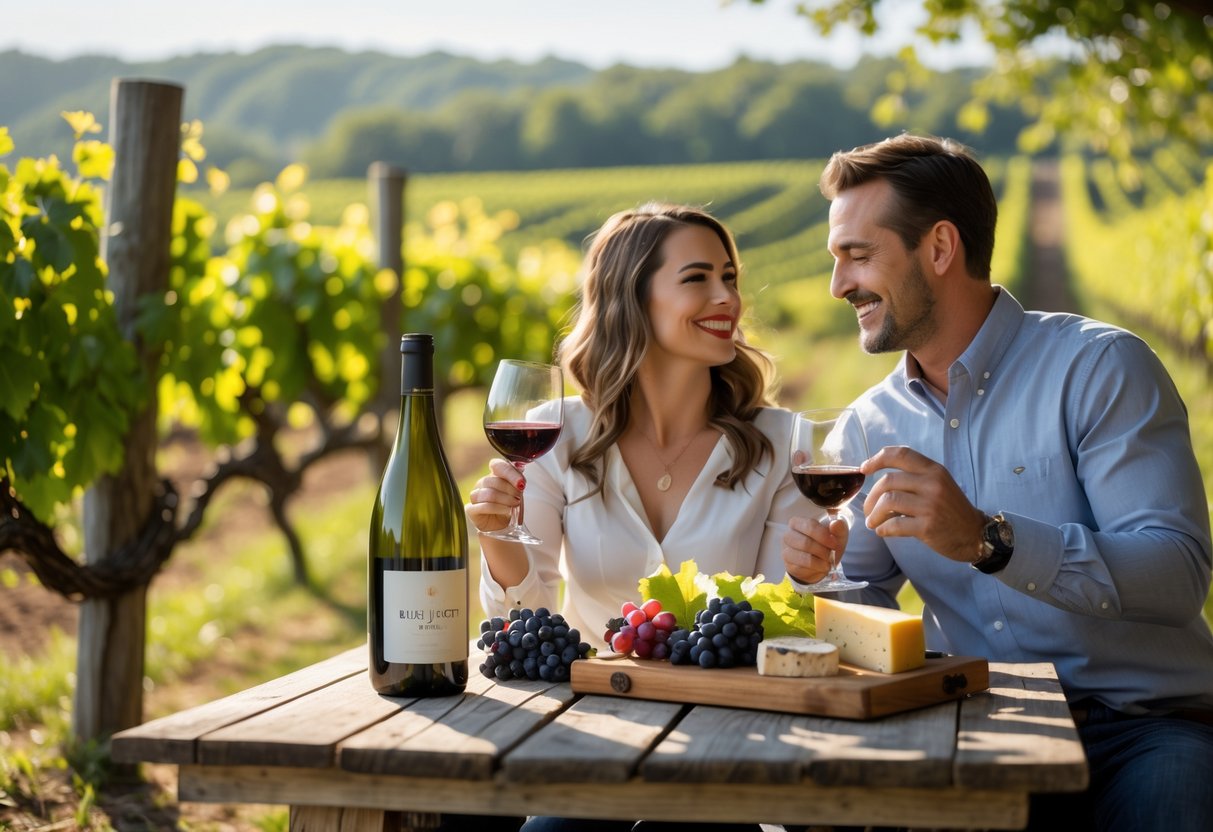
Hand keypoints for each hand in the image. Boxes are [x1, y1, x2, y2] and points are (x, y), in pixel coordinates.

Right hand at [464, 459, 524, 532]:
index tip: (521, 484)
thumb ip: (517, 482)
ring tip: (514, 504)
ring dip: (505, 499)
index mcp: (493, 475)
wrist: (501, 525)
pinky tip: (506, 510)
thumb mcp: (516, 493)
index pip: (497, 465)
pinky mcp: (470, 509)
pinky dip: (497, 508)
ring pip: (489, 493)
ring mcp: (475, 496)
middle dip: (510, 489)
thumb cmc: (509, 506)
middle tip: (519, 498)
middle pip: (493, 480)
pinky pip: (483, 506)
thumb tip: (521, 475)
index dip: (509, 473)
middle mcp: (482, 483)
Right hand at [782, 514, 848, 584]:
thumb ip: (839, 528)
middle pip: (805, 542)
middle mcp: (788, 535)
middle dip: (822, 550)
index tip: (834, 543)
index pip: (809, 525)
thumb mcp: (837, 536)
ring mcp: (786, 551)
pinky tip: (821, 567)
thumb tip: (836, 523)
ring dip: (820, 560)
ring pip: (804, 557)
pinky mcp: (789, 566)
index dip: (823, 535)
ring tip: (827, 561)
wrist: (821, 564)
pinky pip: (803, 568)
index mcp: (798, 523)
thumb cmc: (827, 545)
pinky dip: (816, 568)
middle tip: (831, 554)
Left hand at [860, 446, 985, 562]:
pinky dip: (883, 528)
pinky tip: (882, 531)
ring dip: (874, 514)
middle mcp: (932, 483)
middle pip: (887, 480)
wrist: (974, 534)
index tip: (864, 468)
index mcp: (933, 470)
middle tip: (868, 509)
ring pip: (887, 502)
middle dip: (871, 496)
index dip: (878, 459)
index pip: (901, 454)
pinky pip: (895, 524)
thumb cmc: (950, 509)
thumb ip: (914, 477)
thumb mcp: (938, 484)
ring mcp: (930, 505)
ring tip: (872, 522)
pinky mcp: (927, 526)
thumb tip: (877, 478)